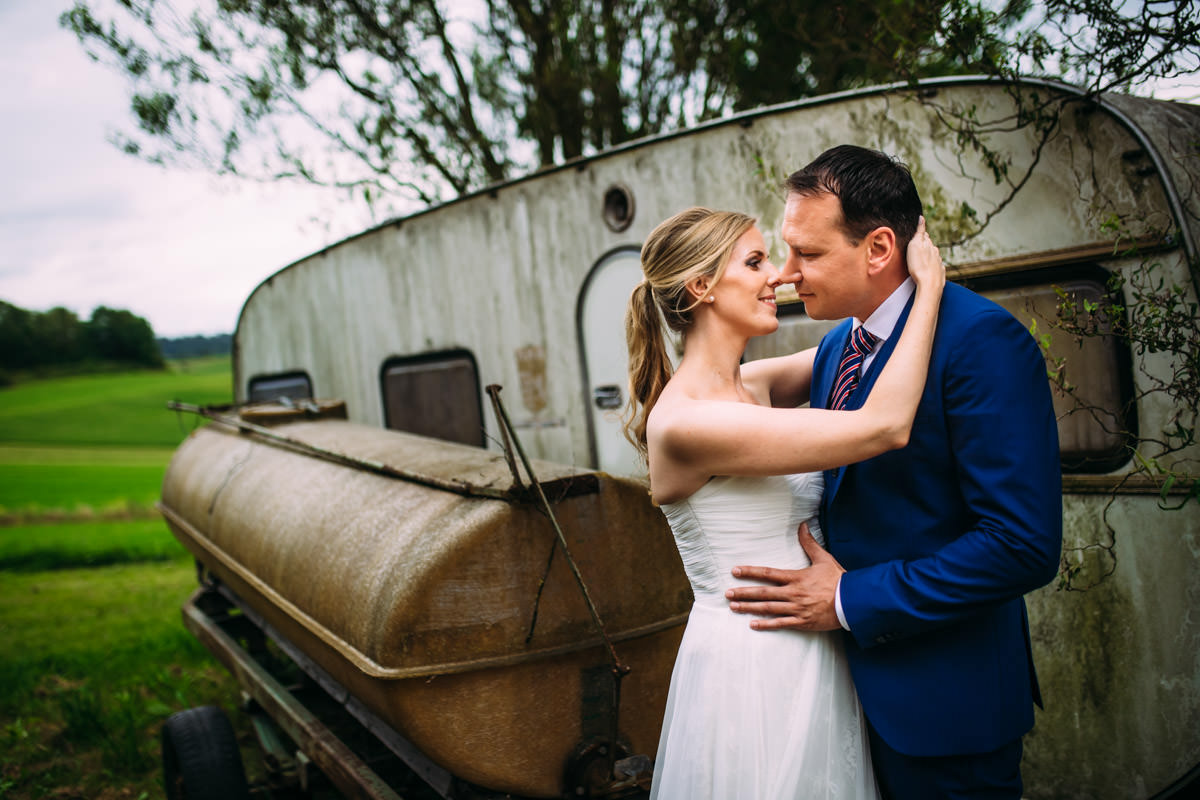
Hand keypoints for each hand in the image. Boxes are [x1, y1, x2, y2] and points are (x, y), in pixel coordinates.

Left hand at [725, 522, 844, 630]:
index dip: (750, 572)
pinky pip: (781, 624)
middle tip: (727, 593)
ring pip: (768, 608)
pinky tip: (753, 624)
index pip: (768, 573)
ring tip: (734, 607)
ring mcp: (797, 609)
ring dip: (749, 608)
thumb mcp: (823, 558)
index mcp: (796, 577)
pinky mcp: (802, 622)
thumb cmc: (838, 579)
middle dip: (743, 593)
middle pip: (763, 593)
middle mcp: (793, 593)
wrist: (853, 601)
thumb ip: (809, 543)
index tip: (735, 571)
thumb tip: (802, 525)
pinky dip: (766, 624)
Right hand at [906, 216, 944, 293]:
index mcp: (929, 245)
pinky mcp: (940, 273)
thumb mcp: (915, 246)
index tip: (919, 226)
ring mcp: (939, 263)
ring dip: (929, 254)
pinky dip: (932, 265)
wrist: (929, 285)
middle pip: (929, 245)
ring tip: (922, 256)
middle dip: (924, 243)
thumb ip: (919, 232)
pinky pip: (936, 266)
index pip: (924, 236)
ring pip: (934, 255)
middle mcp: (936, 253)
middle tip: (918, 242)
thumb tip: (921, 218)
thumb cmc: (919, 266)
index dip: (920, 232)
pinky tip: (929, 268)